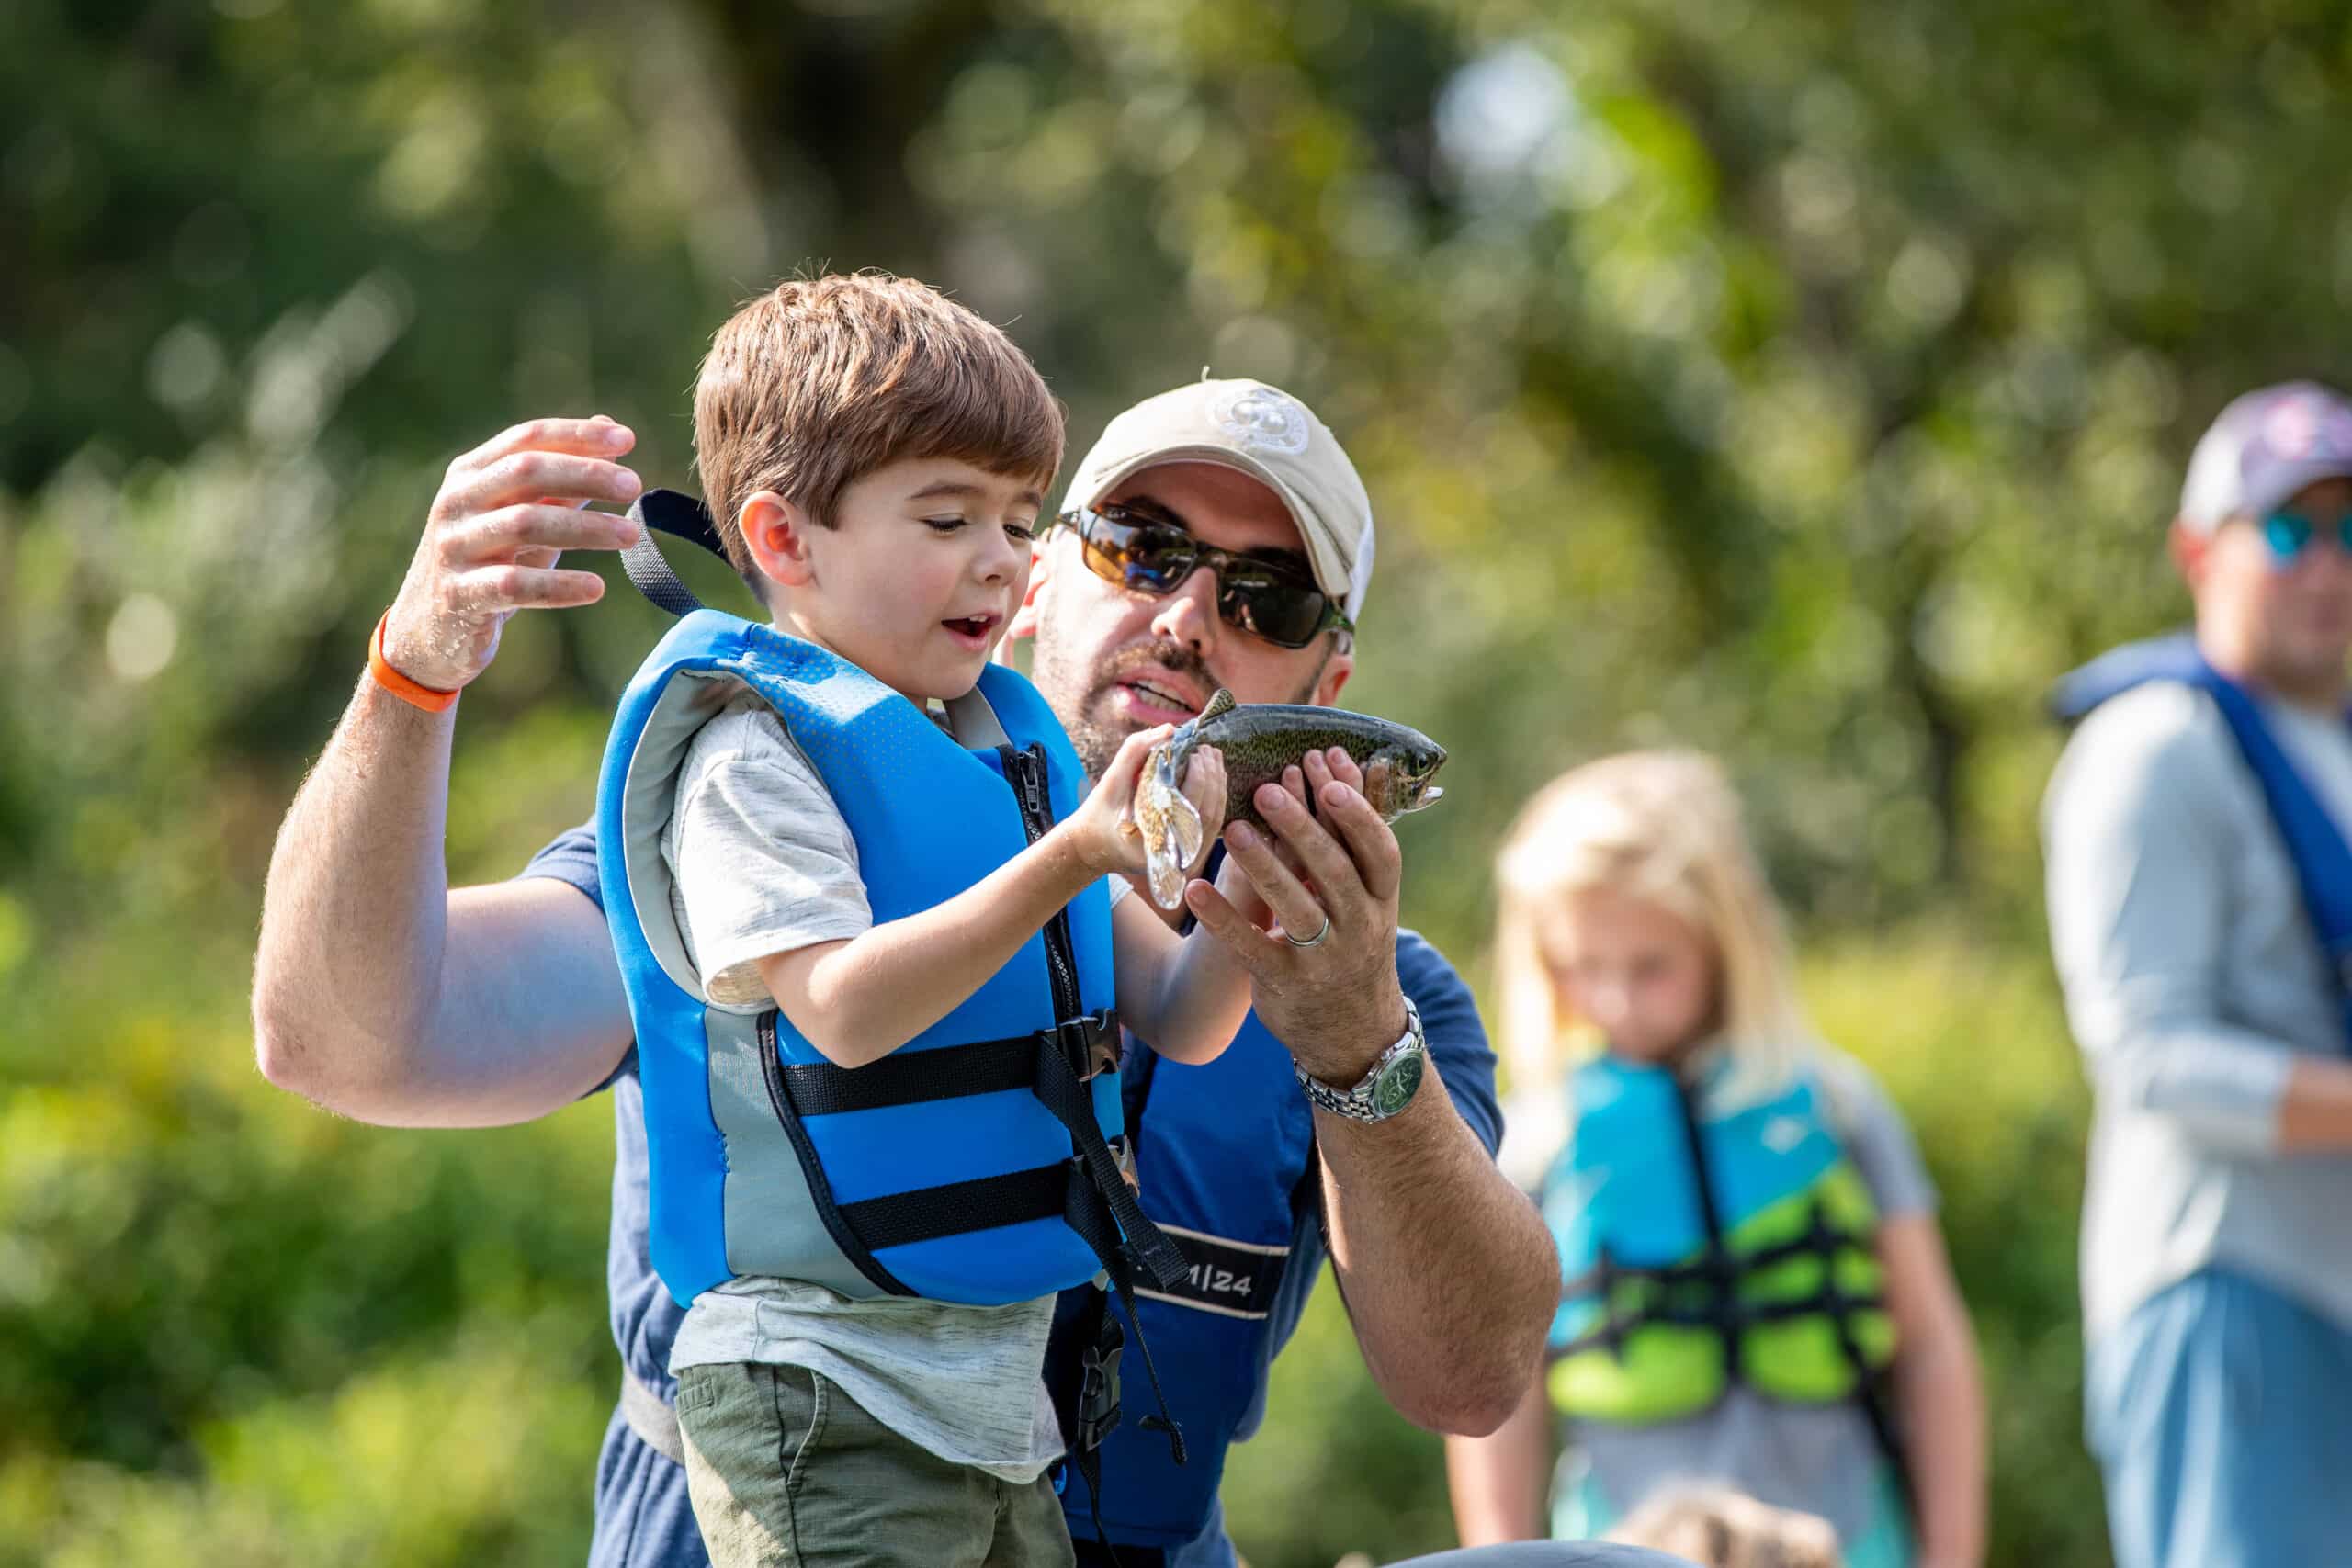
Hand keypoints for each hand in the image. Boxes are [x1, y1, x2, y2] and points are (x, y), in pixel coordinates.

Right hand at [380, 415, 646, 691]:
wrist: (428, 630)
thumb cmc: (487, 562)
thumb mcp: (520, 516)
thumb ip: (561, 480)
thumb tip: (610, 430)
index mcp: (470, 474)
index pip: (525, 439)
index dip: (576, 435)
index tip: (627, 440)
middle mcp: (456, 503)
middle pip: (526, 473)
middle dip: (585, 474)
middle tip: (633, 487)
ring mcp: (453, 547)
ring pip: (524, 524)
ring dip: (585, 527)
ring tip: (631, 534)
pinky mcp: (459, 595)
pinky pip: (515, 584)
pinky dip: (560, 585)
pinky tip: (597, 587)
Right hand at [1068, 734, 1226, 878]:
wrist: (1094, 846)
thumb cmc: (1100, 814)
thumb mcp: (1111, 780)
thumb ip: (1135, 752)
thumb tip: (1170, 729)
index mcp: (1154, 839)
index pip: (1188, 804)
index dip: (1199, 775)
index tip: (1195, 751)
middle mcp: (1173, 853)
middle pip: (1208, 812)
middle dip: (1212, 775)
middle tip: (1207, 748)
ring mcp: (1183, 856)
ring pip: (1214, 818)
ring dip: (1218, 784)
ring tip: (1213, 756)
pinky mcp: (1187, 851)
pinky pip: (1210, 824)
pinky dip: (1216, 798)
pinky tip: (1215, 776)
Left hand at [1185, 746, 1408, 1085]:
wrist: (1353, 1034)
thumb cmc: (1354, 945)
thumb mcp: (1368, 901)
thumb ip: (1352, 840)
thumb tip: (1347, 763)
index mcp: (1382, 901)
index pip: (1380, 852)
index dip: (1358, 814)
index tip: (1330, 774)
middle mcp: (1361, 929)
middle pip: (1335, 872)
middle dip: (1302, 828)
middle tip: (1268, 789)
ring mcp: (1324, 958)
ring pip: (1295, 907)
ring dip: (1263, 866)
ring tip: (1233, 829)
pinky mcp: (1285, 982)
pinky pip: (1251, 946)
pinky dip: (1222, 918)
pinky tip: (1196, 889)